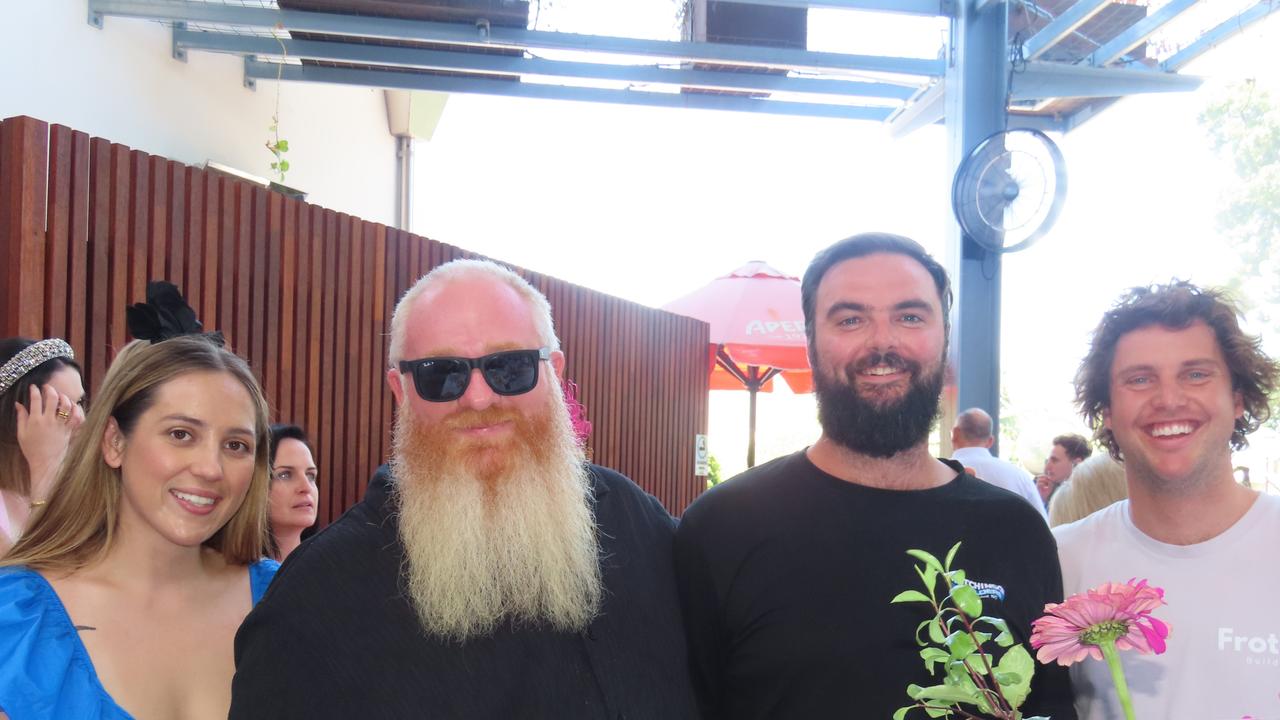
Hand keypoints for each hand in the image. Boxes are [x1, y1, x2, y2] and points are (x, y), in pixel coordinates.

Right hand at [15, 383, 83, 502]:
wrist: (46, 462)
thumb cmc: (32, 449)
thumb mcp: (22, 433)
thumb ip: (21, 417)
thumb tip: (18, 403)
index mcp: (35, 421)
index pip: (35, 400)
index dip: (34, 390)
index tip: (34, 387)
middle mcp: (49, 421)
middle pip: (53, 399)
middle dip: (50, 389)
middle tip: (48, 387)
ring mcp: (61, 425)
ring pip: (67, 406)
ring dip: (64, 397)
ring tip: (60, 396)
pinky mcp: (70, 430)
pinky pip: (77, 417)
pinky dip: (76, 409)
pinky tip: (72, 406)